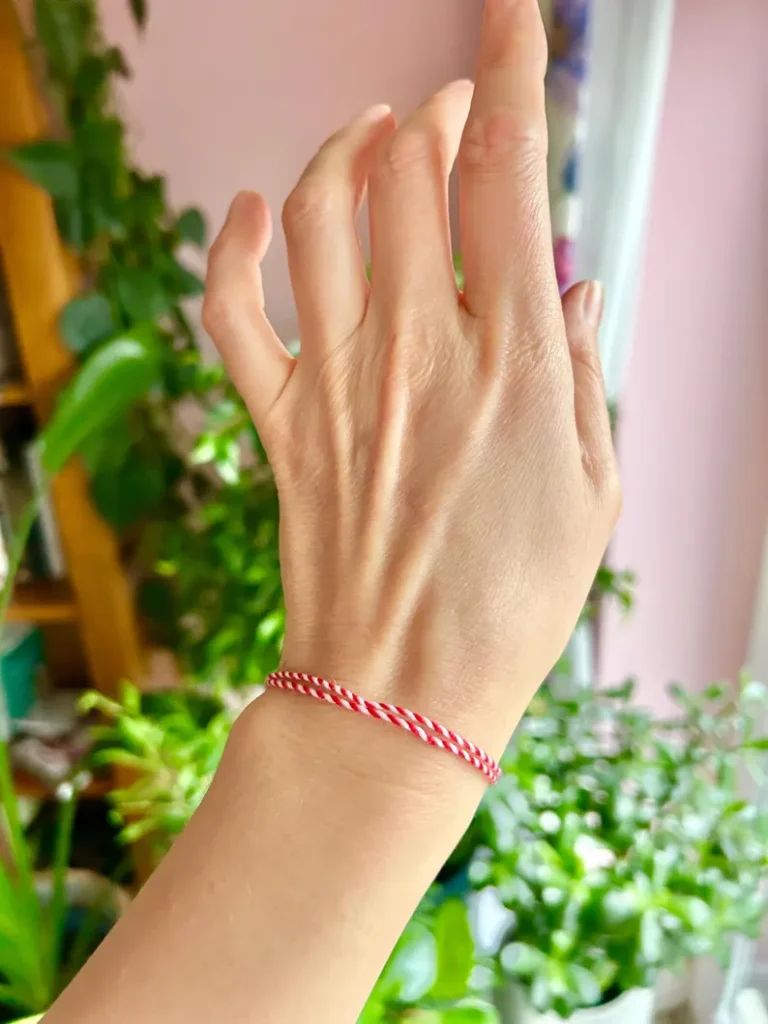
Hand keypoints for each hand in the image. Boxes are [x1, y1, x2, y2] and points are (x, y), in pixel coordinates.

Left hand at [203, 0, 619, 756]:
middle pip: (409, 175)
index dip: (513, 81)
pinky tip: (247, 208)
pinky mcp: (279, 420)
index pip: (510, 181)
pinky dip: (227, 244)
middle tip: (452, 106)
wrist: (402, 687)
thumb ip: (580, 370)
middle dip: (434, 112)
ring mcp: (337, 381)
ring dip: (342, 150)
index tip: (510, 26)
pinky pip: (230, 308)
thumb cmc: (509, 600)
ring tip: (368, 135)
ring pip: (319, 213)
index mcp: (509, 364)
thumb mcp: (592, 489)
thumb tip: (568, 283)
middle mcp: (417, 352)